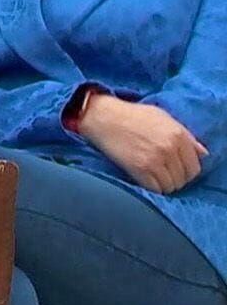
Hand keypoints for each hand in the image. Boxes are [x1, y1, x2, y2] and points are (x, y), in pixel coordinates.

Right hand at [79, 94, 206, 193]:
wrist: (103, 116)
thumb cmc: (132, 115)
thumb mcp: (164, 118)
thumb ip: (186, 136)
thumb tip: (202, 153)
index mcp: (179, 135)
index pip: (195, 166)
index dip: (187, 172)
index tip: (177, 171)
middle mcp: (170, 148)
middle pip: (183, 179)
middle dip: (175, 179)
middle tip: (164, 175)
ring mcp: (155, 160)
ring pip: (170, 186)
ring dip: (163, 185)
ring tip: (154, 178)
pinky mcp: (139, 168)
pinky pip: (155, 188)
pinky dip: (152, 188)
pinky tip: (145, 180)